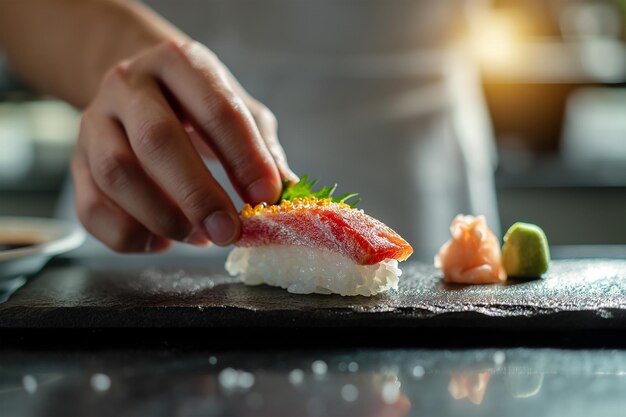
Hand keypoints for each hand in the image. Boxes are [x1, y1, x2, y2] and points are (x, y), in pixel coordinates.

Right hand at [71, 40, 295, 252]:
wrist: (138, 89)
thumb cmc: (198, 105)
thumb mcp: (238, 110)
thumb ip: (262, 149)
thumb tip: (289, 193)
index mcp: (179, 64)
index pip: (216, 110)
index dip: (245, 158)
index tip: (266, 197)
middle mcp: (129, 86)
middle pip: (158, 141)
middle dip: (198, 195)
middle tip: (229, 232)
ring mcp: (94, 122)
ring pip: (117, 175)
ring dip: (164, 217)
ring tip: (199, 236)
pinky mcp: (76, 162)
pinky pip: (93, 208)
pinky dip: (132, 235)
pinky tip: (163, 238)